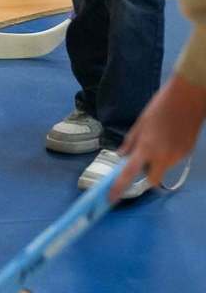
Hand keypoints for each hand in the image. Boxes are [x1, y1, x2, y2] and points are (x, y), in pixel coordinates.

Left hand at [113, 72, 205, 200]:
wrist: (186, 101)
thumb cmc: (159, 108)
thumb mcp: (140, 123)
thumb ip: (130, 143)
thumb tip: (121, 156)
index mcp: (146, 148)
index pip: (129, 173)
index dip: (119, 187)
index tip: (111, 198)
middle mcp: (162, 158)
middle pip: (152, 180)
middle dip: (146, 176)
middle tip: (142, 161)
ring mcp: (177, 158)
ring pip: (163, 168)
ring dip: (157, 162)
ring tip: (157, 139)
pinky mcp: (187, 154)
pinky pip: (173, 160)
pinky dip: (167, 154)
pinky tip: (168, 137)